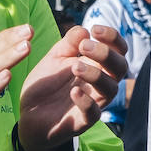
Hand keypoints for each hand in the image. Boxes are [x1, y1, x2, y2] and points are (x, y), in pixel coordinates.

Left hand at [16, 24, 127, 150]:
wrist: (29, 116)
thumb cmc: (47, 85)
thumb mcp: (55, 58)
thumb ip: (68, 43)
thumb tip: (84, 30)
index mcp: (97, 65)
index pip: (118, 49)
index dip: (113, 37)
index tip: (95, 29)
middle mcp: (101, 82)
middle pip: (120, 67)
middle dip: (106, 54)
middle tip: (84, 47)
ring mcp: (95, 102)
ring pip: (111, 88)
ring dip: (96, 75)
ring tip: (75, 67)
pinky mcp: (83, 121)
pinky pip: (94, 112)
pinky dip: (86, 101)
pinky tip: (73, 92)